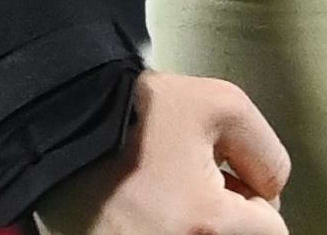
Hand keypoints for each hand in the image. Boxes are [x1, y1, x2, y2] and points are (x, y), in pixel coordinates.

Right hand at [35, 72, 289, 234]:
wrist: (54, 122)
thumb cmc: (138, 112)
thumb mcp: (223, 104)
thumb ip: (267, 152)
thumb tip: (269, 192)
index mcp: (207, 226)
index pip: (271, 232)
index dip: (257, 200)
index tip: (227, 176)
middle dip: (230, 220)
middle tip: (200, 187)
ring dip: (199, 227)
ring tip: (170, 198)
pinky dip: (165, 228)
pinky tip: (147, 212)